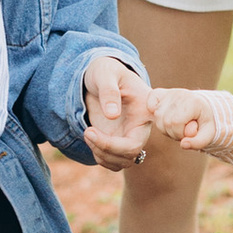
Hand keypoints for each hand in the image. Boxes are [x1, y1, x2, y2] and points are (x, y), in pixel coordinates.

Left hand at [81, 57, 155, 171]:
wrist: (100, 76)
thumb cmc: (106, 70)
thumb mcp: (106, 73)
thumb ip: (109, 92)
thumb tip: (113, 116)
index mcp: (144, 111)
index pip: (138, 140)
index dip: (118, 145)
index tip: (92, 130)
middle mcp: (140, 128)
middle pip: (131, 154)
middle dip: (106, 149)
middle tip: (88, 131)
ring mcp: (129, 136)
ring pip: (123, 162)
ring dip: (102, 155)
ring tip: (88, 133)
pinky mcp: (119, 141)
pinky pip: (115, 161)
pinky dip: (101, 157)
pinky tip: (90, 138)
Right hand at [147, 85, 216, 149]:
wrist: (201, 107)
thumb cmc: (203, 122)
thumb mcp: (208, 134)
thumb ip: (198, 142)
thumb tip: (183, 144)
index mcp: (193, 102)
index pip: (175, 122)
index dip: (180, 133)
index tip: (188, 132)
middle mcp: (180, 94)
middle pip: (165, 121)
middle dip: (172, 132)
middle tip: (181, 130)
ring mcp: (169, 92)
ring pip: (157, 117)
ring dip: (164, 126)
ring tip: (175, 124)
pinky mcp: (160, 92)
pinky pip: (149, 103)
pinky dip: (152, 111)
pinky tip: (164, 115)